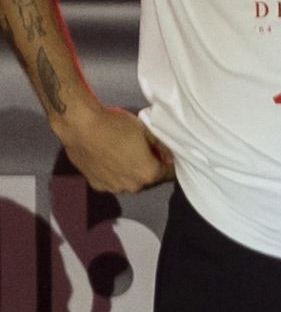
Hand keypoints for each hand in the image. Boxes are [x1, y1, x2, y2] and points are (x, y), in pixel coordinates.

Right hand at [54, 105, 171, 193]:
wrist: (79, 124)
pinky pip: (112, 182)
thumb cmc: (114, 124)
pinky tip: (108, 160)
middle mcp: (133, 186)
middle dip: (150, 168)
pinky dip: (113, 174)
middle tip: (144, 153)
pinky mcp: (96, 185)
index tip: (167, 156)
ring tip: (124, 156)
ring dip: (131, 173)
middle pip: (149, 180)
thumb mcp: (145, 130)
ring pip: (130, 182)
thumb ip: (161, 147)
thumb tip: (170, 156)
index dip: (169, 164)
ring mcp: (113, 188)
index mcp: (149, 174)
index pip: (169, 174)